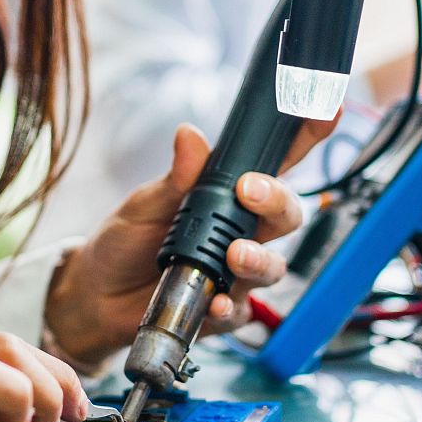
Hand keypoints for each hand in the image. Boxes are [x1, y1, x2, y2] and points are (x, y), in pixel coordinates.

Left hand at [44, 117, 334, 362]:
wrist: (95, 293)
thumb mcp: (145, 202)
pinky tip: (215, 302)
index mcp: (227, 195)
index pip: (275, 162)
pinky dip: (230, 306)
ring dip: (259, 258)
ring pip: (274, 265)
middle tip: (252, 192)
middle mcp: (241, 231)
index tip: (325, 111)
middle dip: (278, 201)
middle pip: (286, 214)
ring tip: (235, 254)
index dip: (305, 136)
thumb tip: (190, 136)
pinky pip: (241, 311)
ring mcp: (236, 272)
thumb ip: (176, 177)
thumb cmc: (126, 239)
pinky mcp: (223, 310)